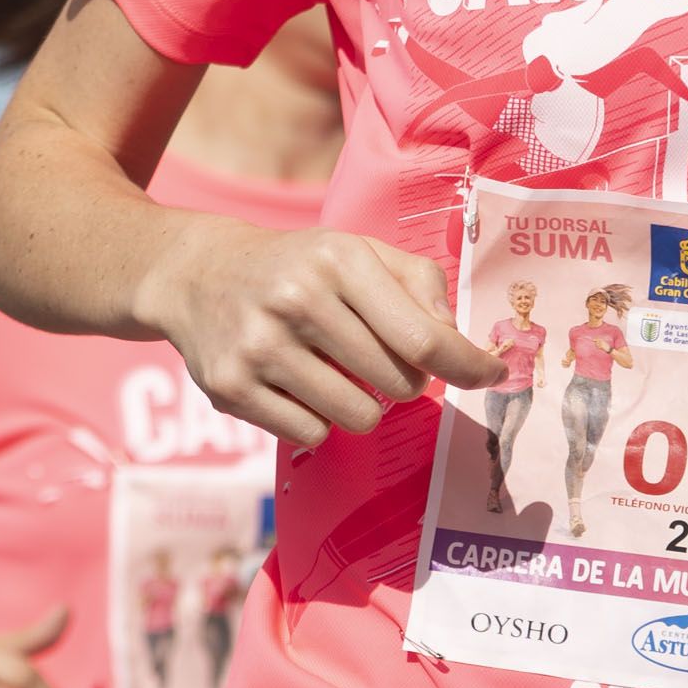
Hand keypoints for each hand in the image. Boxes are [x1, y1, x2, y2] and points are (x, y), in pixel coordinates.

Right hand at [131, 219, 498, 448]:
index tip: (491, 375)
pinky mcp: (231, 388)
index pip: (422, 336)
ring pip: (359, 418)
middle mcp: (296, 299)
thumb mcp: (358, 252)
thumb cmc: (298, 267)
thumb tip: (459, 345)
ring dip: (360, 405)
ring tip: (332, 373)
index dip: (467, 365)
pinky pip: (311, 434)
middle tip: (372, 357)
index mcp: (338, 260)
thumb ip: (419, 286)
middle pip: (398, 384)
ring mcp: (259, 346)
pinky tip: (294, 386)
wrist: (197, 274)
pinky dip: (315, 420)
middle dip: (402, 380)